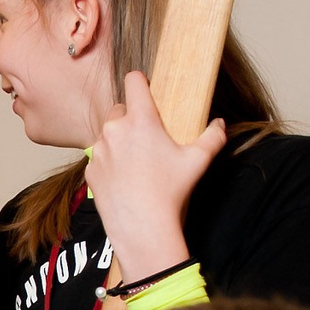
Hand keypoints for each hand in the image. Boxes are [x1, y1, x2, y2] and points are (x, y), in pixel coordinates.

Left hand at [86, 72, 227, 285]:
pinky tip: (124, 179)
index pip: (133, 81)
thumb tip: (219, 124)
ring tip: (136, 162)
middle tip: (146, 138)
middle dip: (131, 118)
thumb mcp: (198, 162)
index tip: (145, 88)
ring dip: (118, 141)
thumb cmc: (171, 193)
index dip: (139, 81)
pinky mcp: (90, 171)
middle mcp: (115, 130)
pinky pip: (99, 158)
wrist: (143, 228)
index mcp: (141, 120)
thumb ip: (212, 137)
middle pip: (119, 109)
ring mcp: (99, 150)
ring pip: (107, 135)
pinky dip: (108, 164)